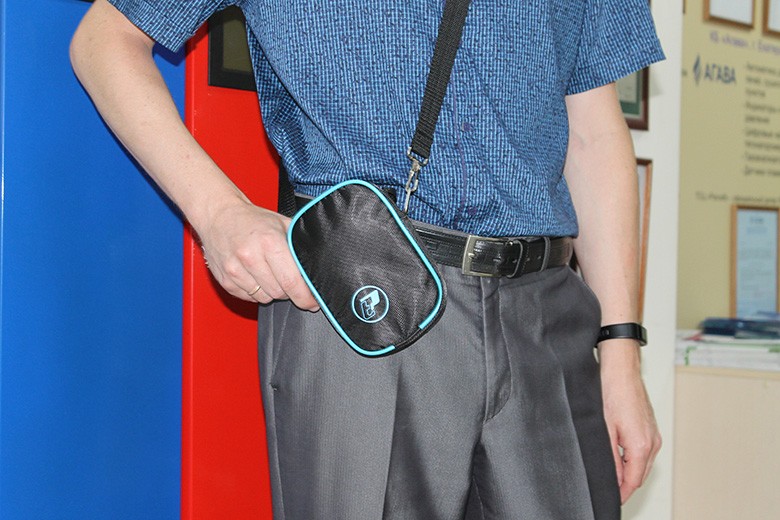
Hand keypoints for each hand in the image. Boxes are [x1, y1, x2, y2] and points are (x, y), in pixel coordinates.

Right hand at [196, 197, 318, 310]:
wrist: (218, 215)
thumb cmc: (253, 220)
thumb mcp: (282, 224)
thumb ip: (299, 245)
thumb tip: (317, 268)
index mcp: (269, 242)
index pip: (292, 282)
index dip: (306, 297)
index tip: (313, 302)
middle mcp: (250, 257)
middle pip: (280, 293)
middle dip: (290, 291)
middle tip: (288, 279)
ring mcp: (235, 271)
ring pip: (264, 298)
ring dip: (272, 291)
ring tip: (269, 273)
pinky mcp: (226, 281)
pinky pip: (249, 298)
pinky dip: (256, 292)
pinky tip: (255, 275)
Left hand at [599, 341, 661, 503]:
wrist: (621, 370)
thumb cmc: (612, 393)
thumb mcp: (604, 429)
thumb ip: (610, 458)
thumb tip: (614, 479)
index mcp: (641, 445)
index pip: (633, 481)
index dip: (622, 493)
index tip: (611, 499)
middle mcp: (652, 442)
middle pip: (640, 475)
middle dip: (626, 485)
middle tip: (609, 490)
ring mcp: (654, 435)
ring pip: (643, 464)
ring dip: (629, 471)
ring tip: (611, 474)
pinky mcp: (651, 428)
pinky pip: (644, 452)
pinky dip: (633, 458)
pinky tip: (619, 455)